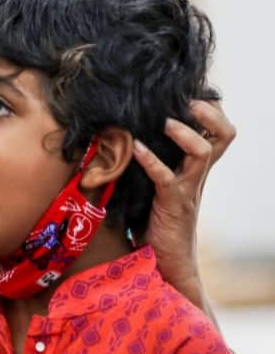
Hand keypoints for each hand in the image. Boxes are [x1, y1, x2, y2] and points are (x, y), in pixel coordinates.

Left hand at [133, 100, 235, 291]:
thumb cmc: (159, 219)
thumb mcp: (160, 183)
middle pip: (223, 136)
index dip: (211, 109)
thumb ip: (156, 161)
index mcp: (197, 167)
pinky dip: (151, 160)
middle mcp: (197, 174)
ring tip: (165, 122)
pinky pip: (166, 177)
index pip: (218, 131)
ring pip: (203, 152)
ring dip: (184, 133)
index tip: (189, 92)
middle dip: (210, 113)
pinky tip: (136, 149)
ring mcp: (187, 188)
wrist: (169, 261)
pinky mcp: (171, 204)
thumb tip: (131, 133)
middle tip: (188, 100)